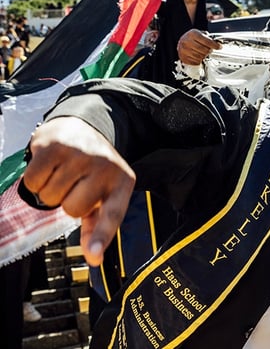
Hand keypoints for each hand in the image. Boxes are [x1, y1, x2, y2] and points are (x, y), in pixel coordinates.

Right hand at [22, 117, 135, 266]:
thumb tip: (93, 256)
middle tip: (74, 184)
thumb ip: (98, 224)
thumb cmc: (93, 168)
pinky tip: (50, 165)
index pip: (112, 214)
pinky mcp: (55, 146)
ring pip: (50, 196)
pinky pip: (33, 181)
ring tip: (63, 172)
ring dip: (51, 188)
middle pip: (72, 210)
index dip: (100, 236)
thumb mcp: (104, 193)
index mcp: (123, 182)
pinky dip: (35, 179)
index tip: (93, 255)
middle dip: (67, 202)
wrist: (83, 127)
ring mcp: (81, 155)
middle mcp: (105, 167)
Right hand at [177, 29, 221, 64]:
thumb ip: (208, 38)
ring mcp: (184, 50)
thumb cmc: (192, 38)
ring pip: (200, 57)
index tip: (219, 47)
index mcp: (192, 34)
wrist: (182, 41)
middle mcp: (187, 42)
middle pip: (204, 50)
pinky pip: (196, 62)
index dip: (215, 45)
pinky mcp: (183, 58)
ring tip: (203, 52)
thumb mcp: (200, 34)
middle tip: (210, 49)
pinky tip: (198, 56)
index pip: (207, 41)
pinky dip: (199, 60)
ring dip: (204, 56)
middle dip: (209, 51)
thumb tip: (218, 43)